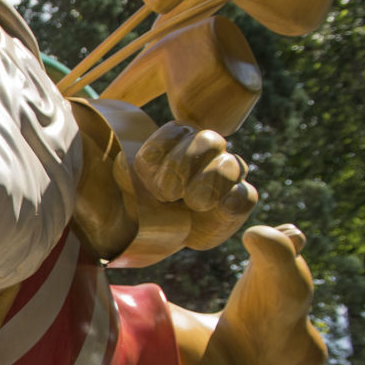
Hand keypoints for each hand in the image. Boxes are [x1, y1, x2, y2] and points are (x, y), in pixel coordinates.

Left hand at [132, 122, 256, 249]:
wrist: (165, 233)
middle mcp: (207, 151)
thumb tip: (119, 156)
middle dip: (184, 163)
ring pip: (230, 165)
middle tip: (167, 192)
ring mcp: (227, 174)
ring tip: (193, 201)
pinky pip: (245, 196)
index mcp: (178, 140)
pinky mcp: (239, 200)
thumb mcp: (127, 184)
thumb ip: (122, 169)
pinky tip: (221, 206)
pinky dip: (234, 200)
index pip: (176, 131)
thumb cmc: (145, 201)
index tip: (146, 166)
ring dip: (209, 181)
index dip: (162, 147)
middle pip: (208, 141)